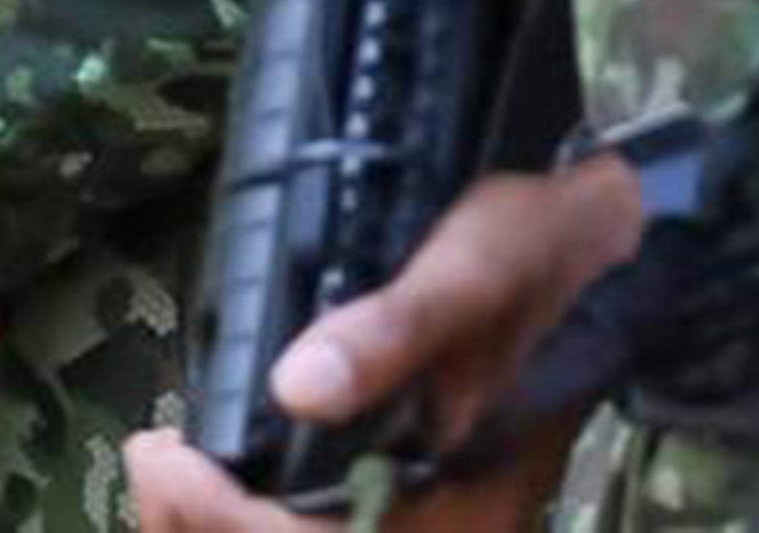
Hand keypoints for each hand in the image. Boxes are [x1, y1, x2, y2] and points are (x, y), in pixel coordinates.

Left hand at [121, 154, 640, 531]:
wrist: (609, 252)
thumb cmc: (551, 253)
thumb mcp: (479, 266)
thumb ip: (396, 328)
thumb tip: (295, 385)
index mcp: (465, 506)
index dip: (225, 520)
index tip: (166, 454)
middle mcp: (445, 530)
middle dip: (201, 530)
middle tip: (150, 462)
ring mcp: (426, 523)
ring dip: (218, 528)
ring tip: (166, 473)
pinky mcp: (404, 506)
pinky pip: (315, 530)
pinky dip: (248, 516)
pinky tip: (215, 477)